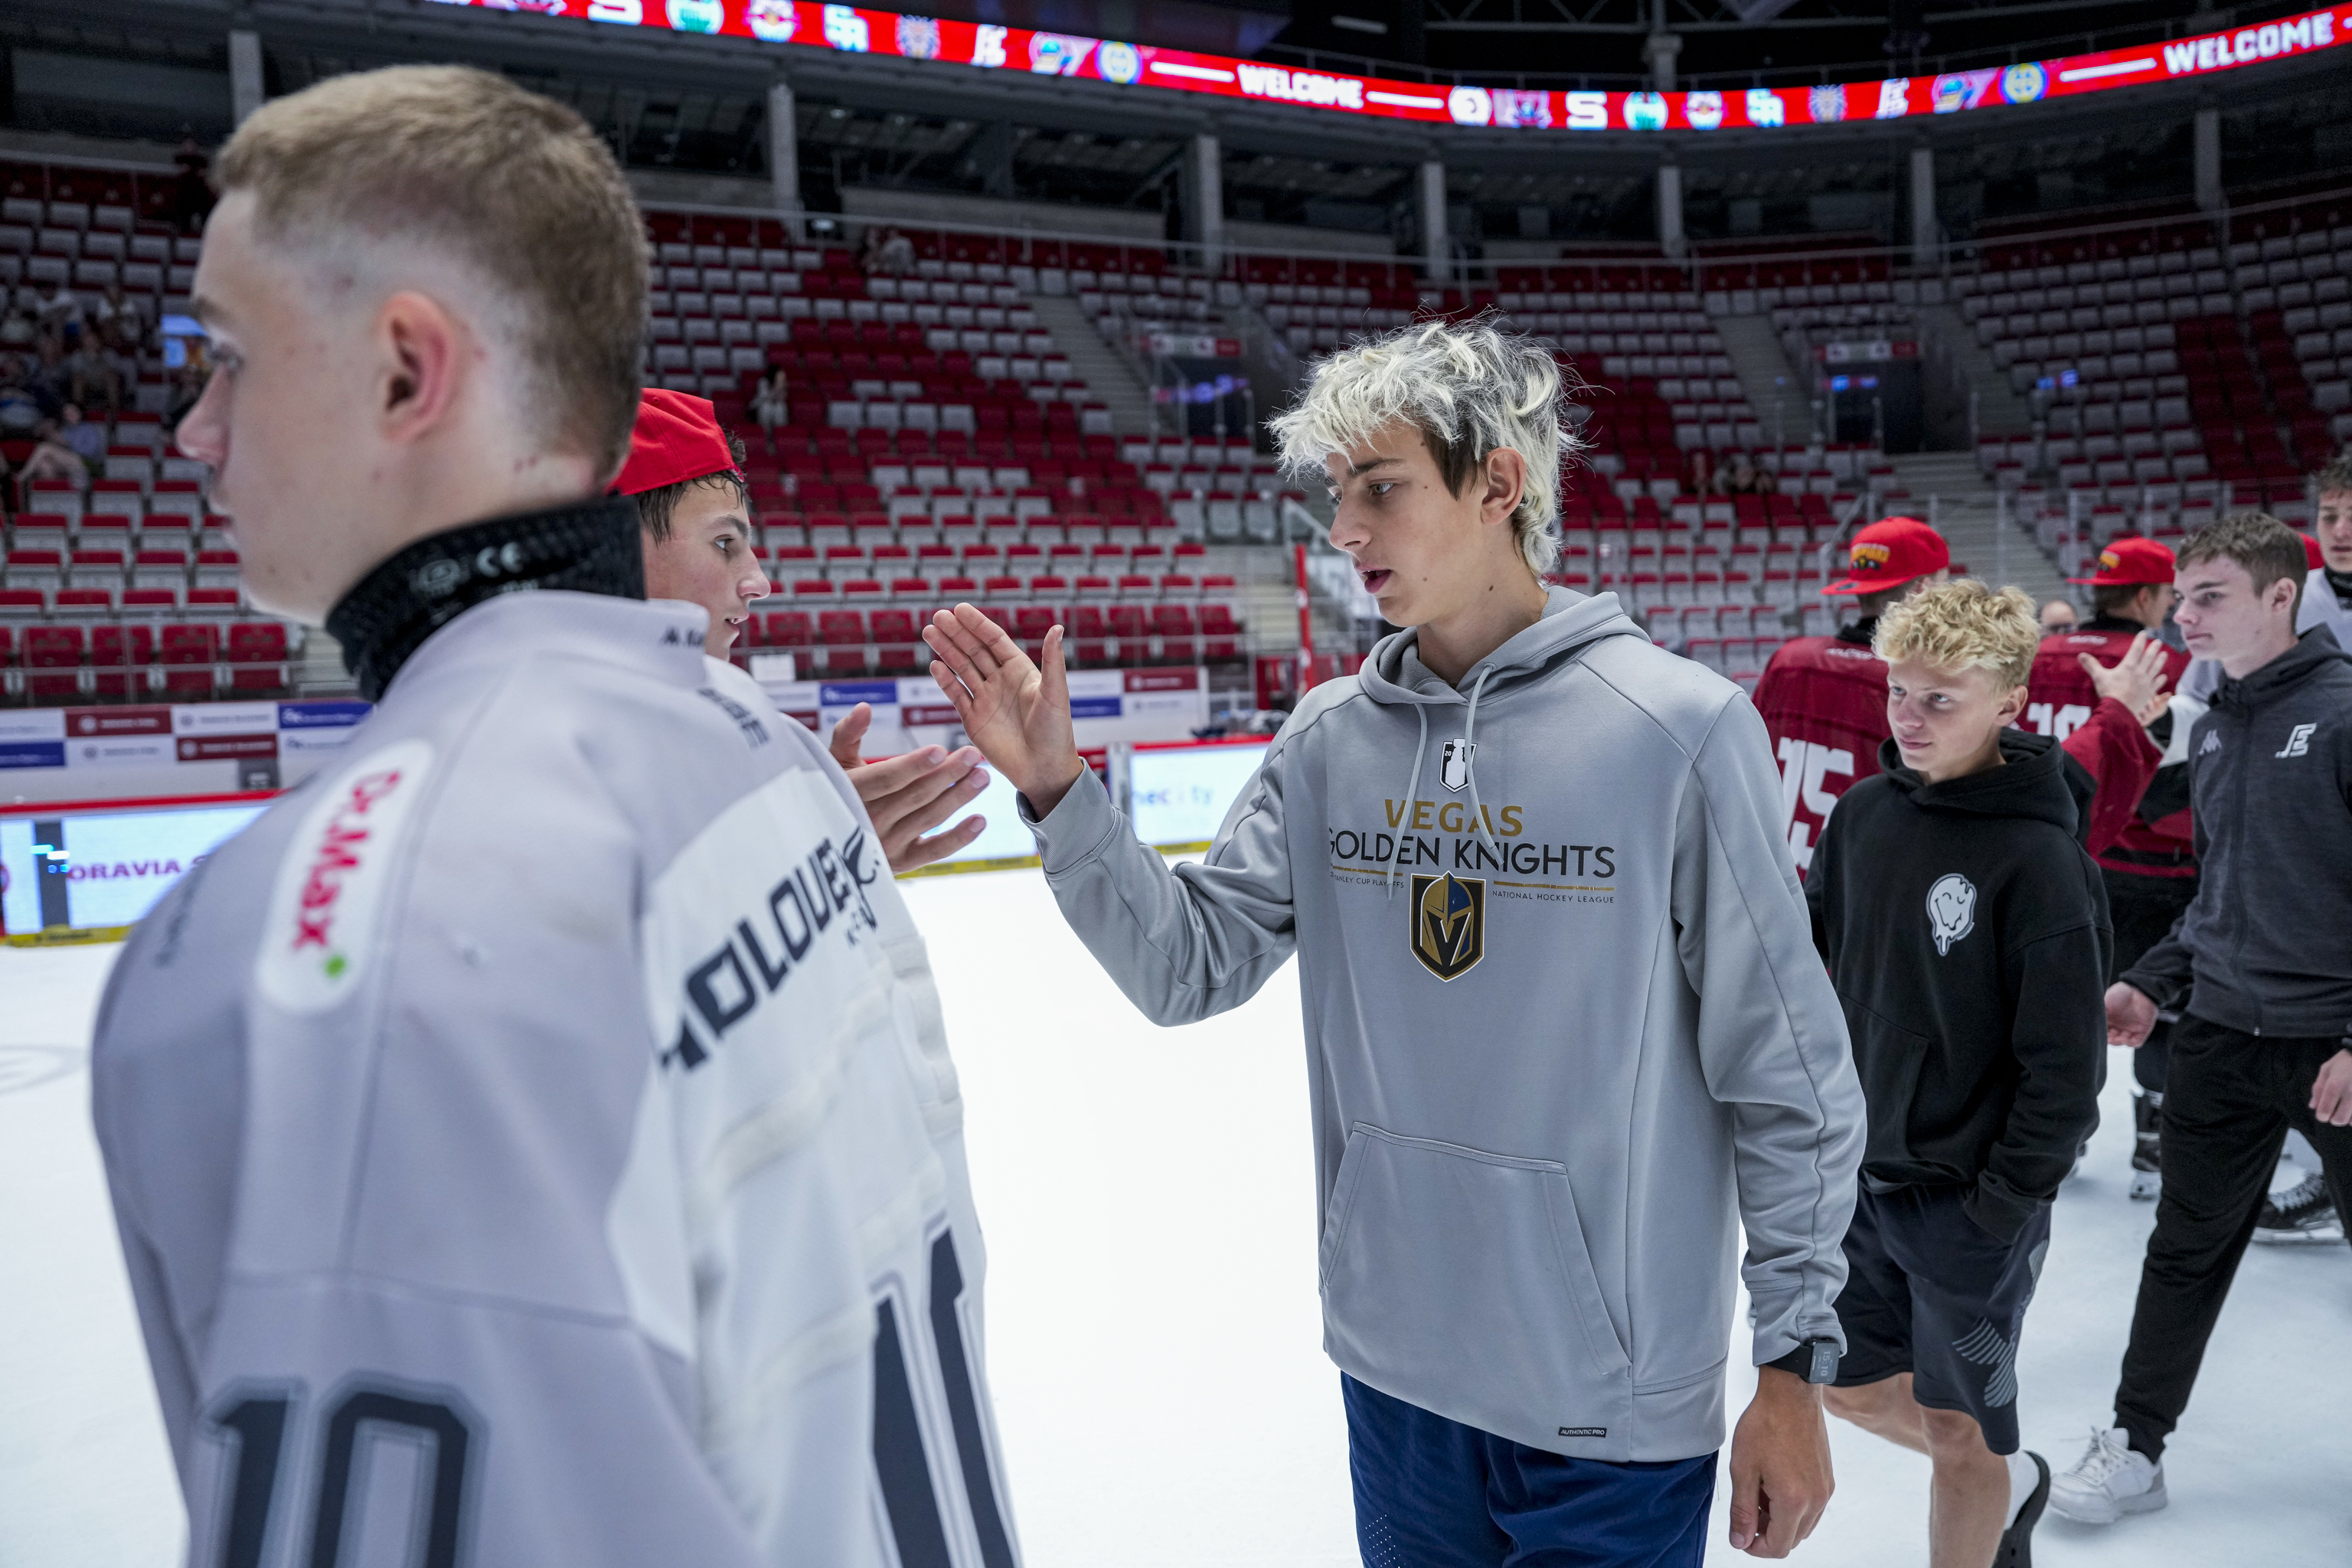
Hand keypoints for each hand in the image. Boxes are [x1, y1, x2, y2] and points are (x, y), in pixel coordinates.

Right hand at [827, 702, 990, 875]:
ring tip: (982, 777)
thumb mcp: (832, 762)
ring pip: (928, 818)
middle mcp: (866, 820)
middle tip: (974, 755)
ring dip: (958, 797)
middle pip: (914, 796)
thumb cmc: (833, 789)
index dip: (913, 765)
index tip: (940, 750)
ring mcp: (884, 844)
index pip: (885, 778)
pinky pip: (933, 851)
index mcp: (850, 791)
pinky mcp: (900, 863)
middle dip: (947, 774)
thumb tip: (864, 708)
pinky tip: (979, 820)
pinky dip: (959, 838)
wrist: (824, 842)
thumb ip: (848, 734)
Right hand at [923, 603, 1085, 814]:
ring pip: (961, 669)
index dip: (977, 624)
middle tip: (937, 617)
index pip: (994, 640)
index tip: (959, 609)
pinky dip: (945, 680)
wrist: (1044, 771)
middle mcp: (1001, 682)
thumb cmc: (1056, 732)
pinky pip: (956, 695)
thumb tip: (1058, 627)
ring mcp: (985, 700)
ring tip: (929, 632)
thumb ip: (1053, 661)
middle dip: (956, 633)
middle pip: (973, 651)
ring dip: (946, 650)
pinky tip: (934, 665)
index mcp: (1020, 671)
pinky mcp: (973, 720)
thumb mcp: (1055, 693)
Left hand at [1728, 1367, 1832, 1556]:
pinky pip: (1811, 1508)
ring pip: (1802, 1525)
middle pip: (1792, 1539)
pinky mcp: (1827, 1479)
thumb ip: (1742, 1510)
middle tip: (1746, 1509)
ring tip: (1758, 1492)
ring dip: (1779, 1520)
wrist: (1791, 1394)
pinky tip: (1773, 1483)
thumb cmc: (1766, 1424)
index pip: (1778, 1547)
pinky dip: (1792, 1506)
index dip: (1755, 1547)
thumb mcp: (1743, 1469)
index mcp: (1794, 1501)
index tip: (1741, 1535)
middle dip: (1766, 1532)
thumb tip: (1740, 1540)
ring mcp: (1825, 1489)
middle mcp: (1816, 1499)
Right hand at [2081, 634, 2173, 727]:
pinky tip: (2163, 676)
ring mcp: (2146, 682)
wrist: (2120, 709)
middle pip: (2149, 657)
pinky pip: (2157, 683)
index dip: (2140, 640)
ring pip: (2156, 668)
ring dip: (2161, 660)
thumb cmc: (2109, 692)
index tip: (2144, 633)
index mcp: (2128, 666)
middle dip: (2154, 648)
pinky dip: (2161, 679)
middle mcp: (2140, 672)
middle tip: (2159, 641)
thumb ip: (2091, 665)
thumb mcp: (2098, 677)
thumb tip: (2081, 655)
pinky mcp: (2149, 692)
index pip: (2136, 650)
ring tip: (2165, 654)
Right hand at [2105, 981, 2156, 1046]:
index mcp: (2110, 1020)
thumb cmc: (2121, 993)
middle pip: (2113, 1039)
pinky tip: (2126, 1039)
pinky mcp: (2142, 1030)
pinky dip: (2130, 1043)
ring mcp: (2131, 1029)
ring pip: (2123, 1042)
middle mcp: (2119, 1025)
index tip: (2099, 1034)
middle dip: (2110, 1040)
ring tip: (2118, 1038)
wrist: (2140, 990)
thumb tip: (2090, 1024)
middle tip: (2108, 1038)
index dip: (2101, 1035)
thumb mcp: (2105, 1002)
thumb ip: (2099, 1014)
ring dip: (2119, 1042)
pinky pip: (2137, 1042)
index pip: (2104, 1032)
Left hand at [2312, 1048, 2351, 1126]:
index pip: (2324, 1111)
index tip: (2323, 1113)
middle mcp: (2350, 1092)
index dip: (2321, 1116)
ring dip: (2347, 1119)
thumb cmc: (2344, 1062)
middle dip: (2334, 1119)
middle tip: (2335, 1111)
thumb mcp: (2327, 1069)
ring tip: (2346, 1108)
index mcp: (2334, 1084)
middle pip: (2339, 1120)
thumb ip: (2318, 1088)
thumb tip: (2313, 1106)